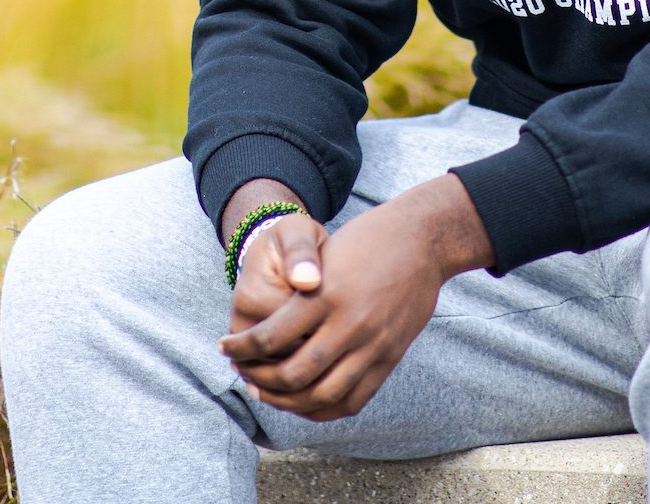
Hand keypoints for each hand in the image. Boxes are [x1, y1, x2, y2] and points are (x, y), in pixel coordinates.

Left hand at [219, 173, 491, 421]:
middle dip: (259, 379)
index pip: (270, 336)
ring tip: (266, 392)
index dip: (241, 348)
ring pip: (322, 395)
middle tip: (242, 373)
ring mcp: (372, 345)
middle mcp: (349, 324)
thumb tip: (265, 326)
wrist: (423, 240)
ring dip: (287, 402)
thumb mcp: (325, 253)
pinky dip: (323, 409)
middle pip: (293, 374)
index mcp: (325, 294)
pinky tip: (304, 403)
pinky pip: (353, 399)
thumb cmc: (367, 240)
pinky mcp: (389, 358)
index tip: (226, 346)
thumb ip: (299, 292)